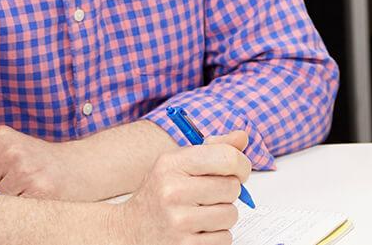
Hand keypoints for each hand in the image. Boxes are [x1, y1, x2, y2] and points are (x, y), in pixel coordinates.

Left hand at [0, 125, 111, 200]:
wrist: (83, 166)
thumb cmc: (40, 162)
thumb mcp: (12, 148)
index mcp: (0, 136)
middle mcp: (11, 150)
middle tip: (7, 191)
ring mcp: (25, 171)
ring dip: (2, 206)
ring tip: (20, 196)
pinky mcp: (39, 191)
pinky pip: (11, 211)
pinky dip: (16, 213)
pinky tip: (29, 204)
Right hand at [112, 131, 251, 244]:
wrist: (130, 230)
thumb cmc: (158, 195)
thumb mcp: (177, 164)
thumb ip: (212, 149)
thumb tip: (241, 137)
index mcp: (172, 165)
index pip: (226, 157)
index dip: (241, 164)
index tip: (238, 171)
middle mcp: (173, 192)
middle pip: (232, 188)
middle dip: (227, 192)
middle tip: (209, 195)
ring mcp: (178, 222)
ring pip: (231, 215)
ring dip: (222, 215)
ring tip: (200, 213)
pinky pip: (225, 238)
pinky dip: (216, 236)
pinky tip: (197, 230)